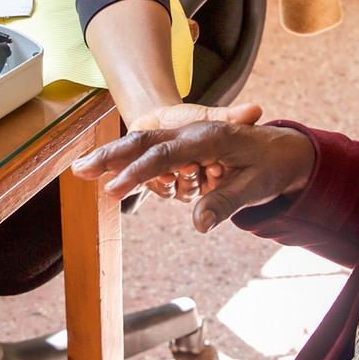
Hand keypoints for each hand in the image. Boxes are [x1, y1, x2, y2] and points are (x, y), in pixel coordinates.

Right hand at [74, 118, 315, 229]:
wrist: (280, 148)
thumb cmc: (269, 164)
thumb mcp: (255, 186)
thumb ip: (225, 203)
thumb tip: (198, 225)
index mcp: (208, 137)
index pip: (165, 153)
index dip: (137, 172)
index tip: (113, 190)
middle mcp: (191, 133)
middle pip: (143, 141)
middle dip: (109, 155)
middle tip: (78, 170)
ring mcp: (184, 138)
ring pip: (141, 145)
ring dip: (111, 158)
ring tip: (79, 170)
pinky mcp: (180, 149)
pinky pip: (151, 155)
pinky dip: (127, 162)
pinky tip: (104, 175)